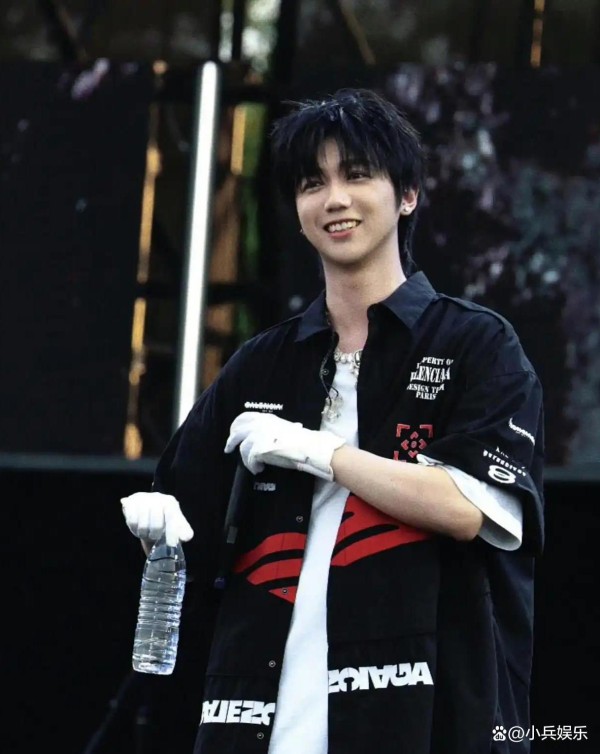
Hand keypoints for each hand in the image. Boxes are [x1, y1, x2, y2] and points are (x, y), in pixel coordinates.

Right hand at [121, 492, 193, 546]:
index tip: (171, 543)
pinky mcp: (131, 502)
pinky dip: (133, 528)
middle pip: (156, 525)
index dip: (172, 532)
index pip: (172, 518)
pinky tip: (137, 526)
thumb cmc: (164, 521)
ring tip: (145, 532)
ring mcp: (143, 498)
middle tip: (154, 536)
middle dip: (155, 534)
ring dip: (143, 533)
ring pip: (142, 524)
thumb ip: (184, 531)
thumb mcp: (177, 526)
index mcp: (170, 502)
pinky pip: (131, 521)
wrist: (146, 513)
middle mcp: (157, 497)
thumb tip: (186, 537)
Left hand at [224, 411, 345, 480]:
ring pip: (242, 448)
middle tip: (229, 449)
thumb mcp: (284, 427)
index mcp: (266, 418)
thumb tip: (267, 434)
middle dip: (231, 441)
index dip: (236, 426)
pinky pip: (250, 460)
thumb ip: (272, 428)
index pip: (244, 417)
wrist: (308, 447)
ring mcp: (259, 436)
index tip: (233, 433)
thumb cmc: (300, 439)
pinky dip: (252, 466)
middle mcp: (260, 425)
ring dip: (246, 459)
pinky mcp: (259, 449)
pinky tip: (259, 470)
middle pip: (237, 432)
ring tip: (254, 466)